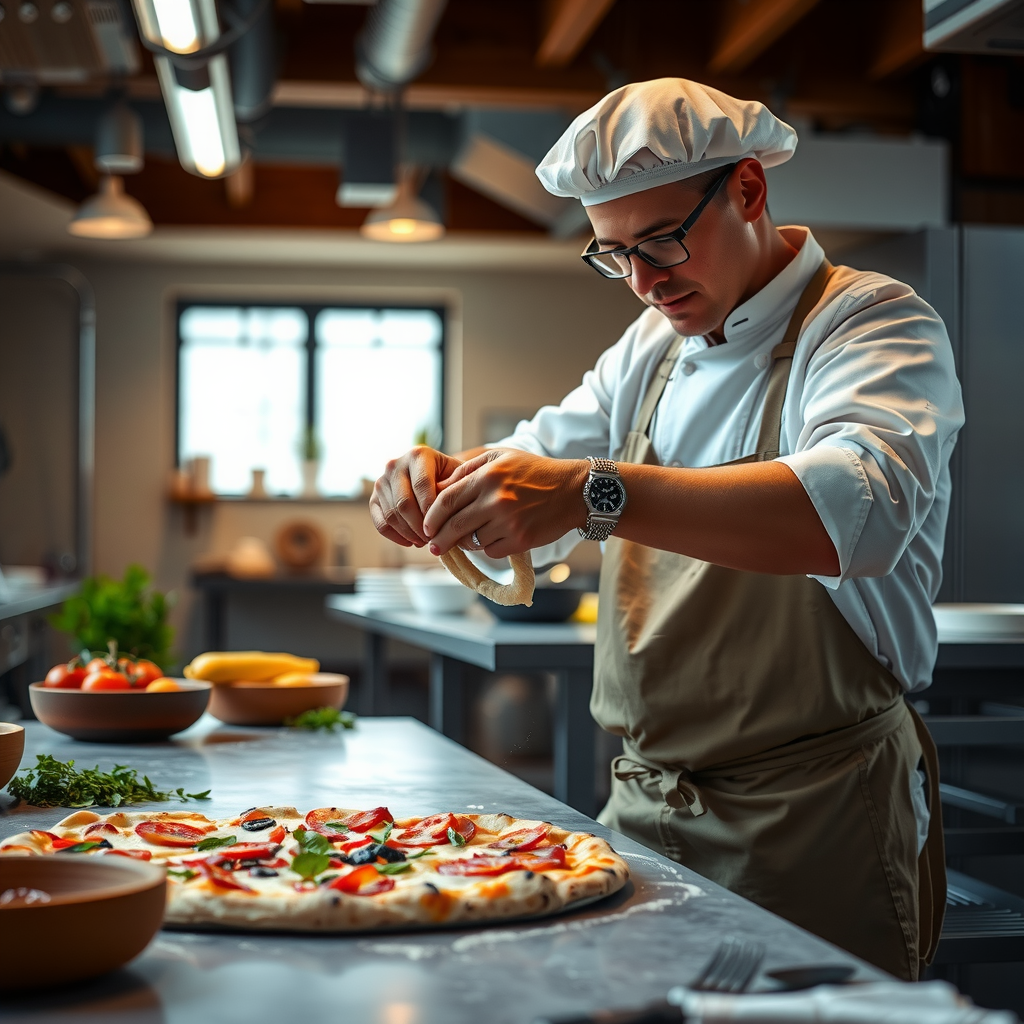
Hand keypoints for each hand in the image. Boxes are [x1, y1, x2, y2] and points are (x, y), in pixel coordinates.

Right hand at [370, 446, 463, 547]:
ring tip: (426, 541)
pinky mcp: (374, 499)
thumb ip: (455, 488)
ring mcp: (382, 481)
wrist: (437, 478)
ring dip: (409, 533)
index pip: (422, 484)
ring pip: (392, 515)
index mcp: (418, 454)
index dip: (432, 509)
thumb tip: (446, 509)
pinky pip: (381, 523)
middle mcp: (395, 465)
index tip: (444, 526)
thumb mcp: (459, 477)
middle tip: (434, 538)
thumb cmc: (452, 479)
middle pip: (404, 502)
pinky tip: (411, 541)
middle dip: (420, 526)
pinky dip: (396, 537)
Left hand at [423, 449, 588, 557]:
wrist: (574, 491)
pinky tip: (494, 538)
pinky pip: (491, 551)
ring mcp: (508, 522)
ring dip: (466, 542)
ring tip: (467, 538)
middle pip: (454, 525)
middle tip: (433, 545)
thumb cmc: (536, 473)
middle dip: (439, 538)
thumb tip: (440, 488)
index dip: (432, 516)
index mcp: (488, 476)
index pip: (447, 500)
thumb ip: (469, 469)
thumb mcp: (502, 458)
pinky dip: (488, 548)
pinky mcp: (520, 540)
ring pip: (472, 541)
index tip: (426, 525)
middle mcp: (496, 500)